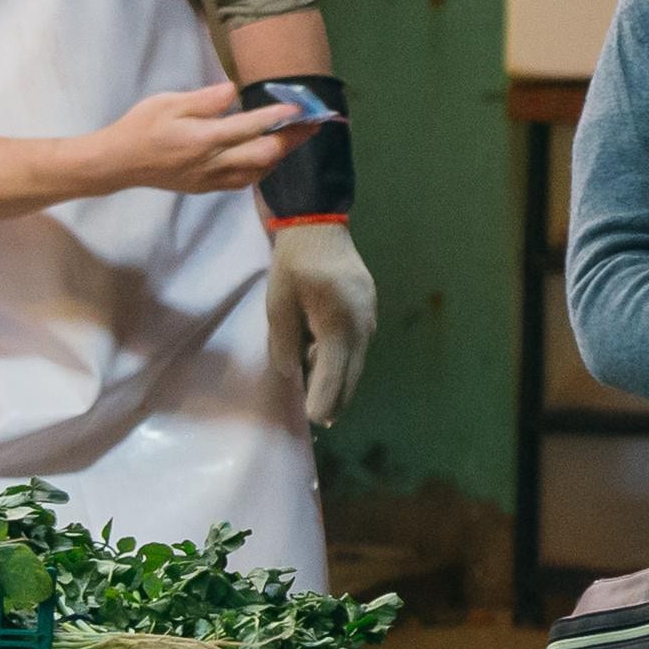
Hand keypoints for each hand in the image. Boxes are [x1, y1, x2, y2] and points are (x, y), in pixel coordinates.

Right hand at [83, 80, 311, 202]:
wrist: (119, 163)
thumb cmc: (141, 126)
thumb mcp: (167, 102)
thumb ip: (204, 99)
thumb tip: (234, 89)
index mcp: (201, 139)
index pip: (248, 128)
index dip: (277, 117)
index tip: (299, 107)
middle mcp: (211, 163)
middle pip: (263, 154)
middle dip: (292, 139)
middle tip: (314, 123)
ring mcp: (210, 180)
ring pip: (258, 173)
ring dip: (281, 155)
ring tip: (299, 137)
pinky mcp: (207, 188)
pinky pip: (244, 182)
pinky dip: (263, 169)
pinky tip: (270, 156)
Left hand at [266, 221, 375, 424]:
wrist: (320, 227)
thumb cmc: (294, 265)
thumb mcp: (278, 305)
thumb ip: (284, 344)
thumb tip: (291, 374)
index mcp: (339, 326)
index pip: (334, 376)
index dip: (323, 401)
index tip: (314, 421)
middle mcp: (362, 327)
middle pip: (352, 375)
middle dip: (336, 399)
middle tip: (321, 421)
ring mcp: (370, 318)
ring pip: (357, 362)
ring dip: (340, 380)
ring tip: (322, 398)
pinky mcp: (369, 311)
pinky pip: (358, 346)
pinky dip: (344, 360)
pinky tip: (326, 363)